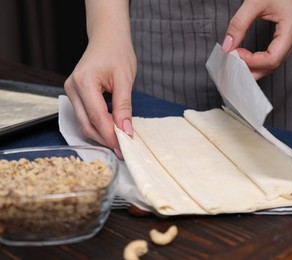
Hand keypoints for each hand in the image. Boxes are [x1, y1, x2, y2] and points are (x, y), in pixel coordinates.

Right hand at [64, 0, 134, 156]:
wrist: (107, 38)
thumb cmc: (117, 52)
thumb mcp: (125, 79)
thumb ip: (124, 106)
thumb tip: (125, 131)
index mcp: (84, 82)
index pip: (97, 117)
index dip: (111, 135)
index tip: (124, 147)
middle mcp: (72, 88)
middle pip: (86, 124)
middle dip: (105, 139)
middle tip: (123, 150)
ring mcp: (71, 91)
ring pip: (83, 123)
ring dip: (101, 135)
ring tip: (119, 142)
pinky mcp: (75, 94)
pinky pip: (84, 116)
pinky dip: (97, 125)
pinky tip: (111, 130)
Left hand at [222, 0, 291, 79]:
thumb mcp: (254, 2)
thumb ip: (239, 24)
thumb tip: (227, 46)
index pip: (272, 59)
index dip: (251, 61)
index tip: (234, 55)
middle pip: (273, 65)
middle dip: (252, 69)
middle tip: (232, 68)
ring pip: (274, 63)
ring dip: (255, 67)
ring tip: (237, 65)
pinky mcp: (291, 36)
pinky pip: (275, 55)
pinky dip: (260, 60)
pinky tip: (247, 60)